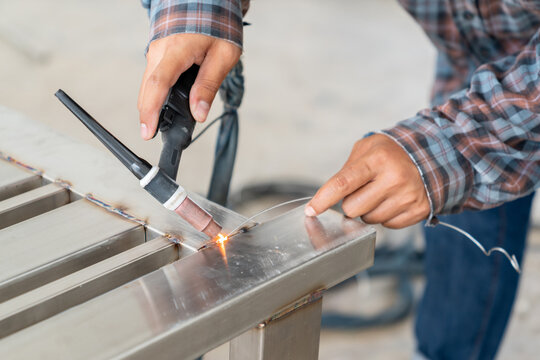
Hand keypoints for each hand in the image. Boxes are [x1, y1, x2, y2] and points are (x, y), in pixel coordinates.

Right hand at [138, 33, 240, 139]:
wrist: (207, 1)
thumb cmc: (218, 23)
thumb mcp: (224, 55)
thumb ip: (209, 85)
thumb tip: (199, 113)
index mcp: (177, 50)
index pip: (157, 84)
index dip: (150, 110)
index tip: (148, 131)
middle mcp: (160, 50)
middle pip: (147, 88)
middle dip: (147, 113)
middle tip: (150, 134)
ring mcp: (156, 50)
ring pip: (148, 83)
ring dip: (151, 103)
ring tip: (157, 123)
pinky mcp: (158, 52)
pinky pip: (153, 76)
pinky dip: (156, 92)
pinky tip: (163, 104)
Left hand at [305, 134, 429, 227]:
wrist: (430, 155)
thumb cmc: (390, 153)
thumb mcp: (366, 149)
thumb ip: (346, 170)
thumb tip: (328, 197)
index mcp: (377, 159)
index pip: (343, 184)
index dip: (323, 199)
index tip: (311, 210)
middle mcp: (394, 178)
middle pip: (352, 208)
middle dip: (351, 202)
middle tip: (364, 189)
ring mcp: (408, 196)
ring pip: (368, 220)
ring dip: (369, 210)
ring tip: (381, 192)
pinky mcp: (418, 211)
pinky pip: (387, 225)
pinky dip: (385, 215)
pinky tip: (393, 200)